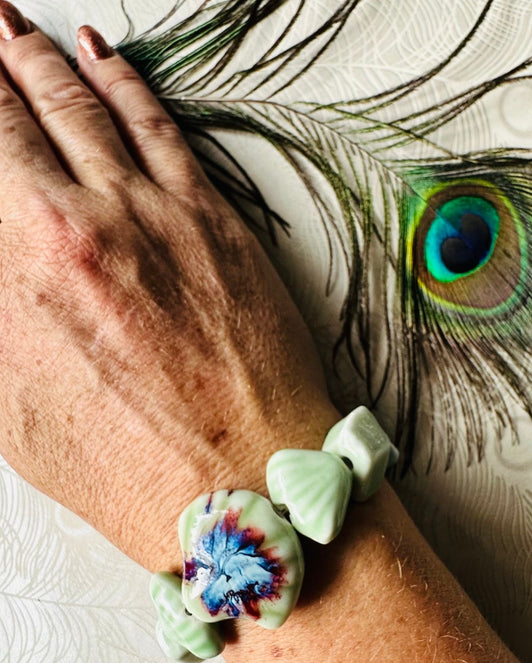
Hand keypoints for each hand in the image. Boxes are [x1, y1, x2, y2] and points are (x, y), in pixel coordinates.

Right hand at [0, 5, 338, 570]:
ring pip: (91, 106)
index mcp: (19, 266)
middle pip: (23, 112)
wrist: (238, 478)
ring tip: (24, 31)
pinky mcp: (216, 220)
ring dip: (50, 61)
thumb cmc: (127, 464)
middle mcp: (82, 223)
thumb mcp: (13, 404)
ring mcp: (157, 213)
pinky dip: (129, 84)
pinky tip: (107, 60)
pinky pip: (163, 128)